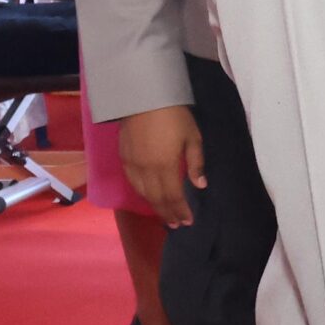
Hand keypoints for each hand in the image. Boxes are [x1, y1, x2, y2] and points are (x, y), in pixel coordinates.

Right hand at [118, 105, 205, 226]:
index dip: (180, 211)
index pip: (173, 196)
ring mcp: (132, 164)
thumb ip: (196, 163)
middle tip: (176, 225)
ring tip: (165, 215)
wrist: (143, 99)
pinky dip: (142, 193)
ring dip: (154, 206)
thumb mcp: (193, 137)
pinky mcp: (124, 158)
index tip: (187, 222)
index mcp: (165, 165)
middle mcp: (146, 169)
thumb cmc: (174, 116)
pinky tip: (149, 196)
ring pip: (142, 193)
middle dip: (167, 213)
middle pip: (156, 199)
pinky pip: (133, 183)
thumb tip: (200, 185)